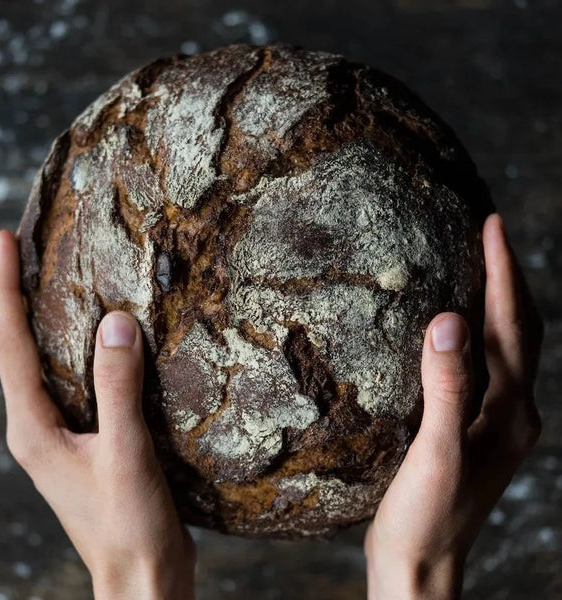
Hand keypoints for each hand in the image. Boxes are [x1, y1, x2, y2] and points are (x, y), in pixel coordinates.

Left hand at [0, 230, 195, 599]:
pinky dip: (82, 352)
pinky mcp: (86, 443)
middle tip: (27, 250)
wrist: (141, 579)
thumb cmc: (128, 526)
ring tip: (58, 282)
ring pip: (47, 365)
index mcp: (32, 428)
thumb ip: (118, 387)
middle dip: (17, 296)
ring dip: (48, 322)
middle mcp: (37, 428)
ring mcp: (60, 436)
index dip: (3, 289)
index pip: (10, 344)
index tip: (3, 241)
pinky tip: (103, 342)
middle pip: (19, 348)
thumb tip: (116, 323)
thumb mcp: (124, 452)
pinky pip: (77, 384)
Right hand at [363, 213, 543, 598]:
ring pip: (504, 347)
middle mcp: (513, 412)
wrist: (422, 568)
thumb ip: (447, 389)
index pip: (513, 327)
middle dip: (507, 278)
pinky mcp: (472, 429)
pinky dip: (476, 334)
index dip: (504, 274)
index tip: (492, 226)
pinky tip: (454, 327)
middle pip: (518, 331)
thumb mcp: (436, 453)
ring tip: (477, 266)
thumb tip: (450, 322)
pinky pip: (482, 367)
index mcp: (511, 413)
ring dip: (495, 302)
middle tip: (488, 233)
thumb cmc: (427, 517)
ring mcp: (495, 422)